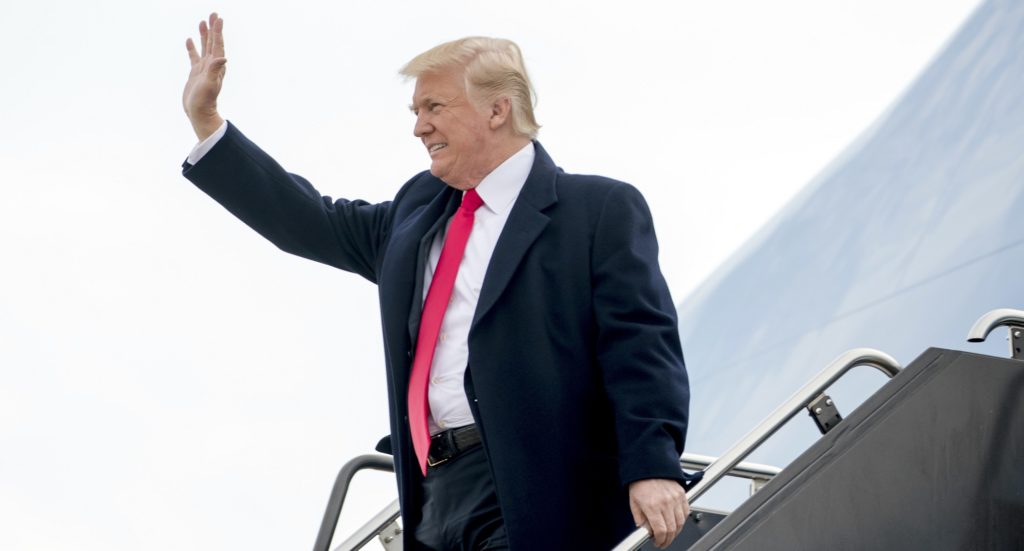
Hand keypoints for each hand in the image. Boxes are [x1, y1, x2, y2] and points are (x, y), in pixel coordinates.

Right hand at [183, 13, 226, 139]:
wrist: (199, 112)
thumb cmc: (205, 100)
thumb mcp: (210, 84)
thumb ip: (215, 70)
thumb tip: (223, 58)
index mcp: (216, 65)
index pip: (218, 44)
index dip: (218, 31)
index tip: (218, 18)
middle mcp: (211, 65)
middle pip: (213, 42)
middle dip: (213, 28)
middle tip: (213, 14)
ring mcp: (203, 68)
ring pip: (204, 47)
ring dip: (204, 35)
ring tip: (202, 22)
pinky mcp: (195, 73)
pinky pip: (194, 56)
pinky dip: (192, 48)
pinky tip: (190, 40)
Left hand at [628, 478, 689, 548]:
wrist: (649, 465)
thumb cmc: (640, 483)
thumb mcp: (633, 503)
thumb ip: (640, 520)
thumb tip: (647, 531)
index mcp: (652, 505)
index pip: (661, 531)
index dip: (660, 541)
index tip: (657, 542)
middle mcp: (666, 503)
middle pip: (672, 530)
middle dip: (668, 540)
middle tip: (663, 542)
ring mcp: (675, 498)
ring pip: (681, 523)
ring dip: (676, 532)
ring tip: (669, 534)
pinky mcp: (682, 494)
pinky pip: (686, 513)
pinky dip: (682, 521)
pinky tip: (675, 523)